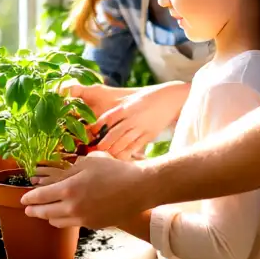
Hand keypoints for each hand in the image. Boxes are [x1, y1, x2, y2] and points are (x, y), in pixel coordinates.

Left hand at [21, 153, 152, 228]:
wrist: (138, 189)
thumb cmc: (113, 171)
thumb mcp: (87, 163)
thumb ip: (69, 171)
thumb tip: (56, 177)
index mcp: (69, 190)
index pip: (41, 197)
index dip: (30, 198)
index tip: (23, 198)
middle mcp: (73, 208)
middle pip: (46, 213)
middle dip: (34, 211)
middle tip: (28, 209)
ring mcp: (84, 219)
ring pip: (58, 222)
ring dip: (49, 217)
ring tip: (45, 212)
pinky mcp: (94, 225)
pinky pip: (73, 224)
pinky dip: (65, 219)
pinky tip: (66, 214)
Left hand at [71, 81, 187, 158]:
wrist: (170, 99)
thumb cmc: (146, 99)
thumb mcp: (130, 101)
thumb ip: (117, 111)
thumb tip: (100, 123)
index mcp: (126, 107)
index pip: (108, 118)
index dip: (97, 127)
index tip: (89, 134)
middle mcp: (133, 118)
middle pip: (114, 134)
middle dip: (103, 144)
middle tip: (93, 151)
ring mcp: (141, 127)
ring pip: (124, 143)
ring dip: (113, 151)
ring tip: (104, 157)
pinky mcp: (149, 135)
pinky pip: (136, 147)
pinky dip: (126, 154)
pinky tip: (119, 160)